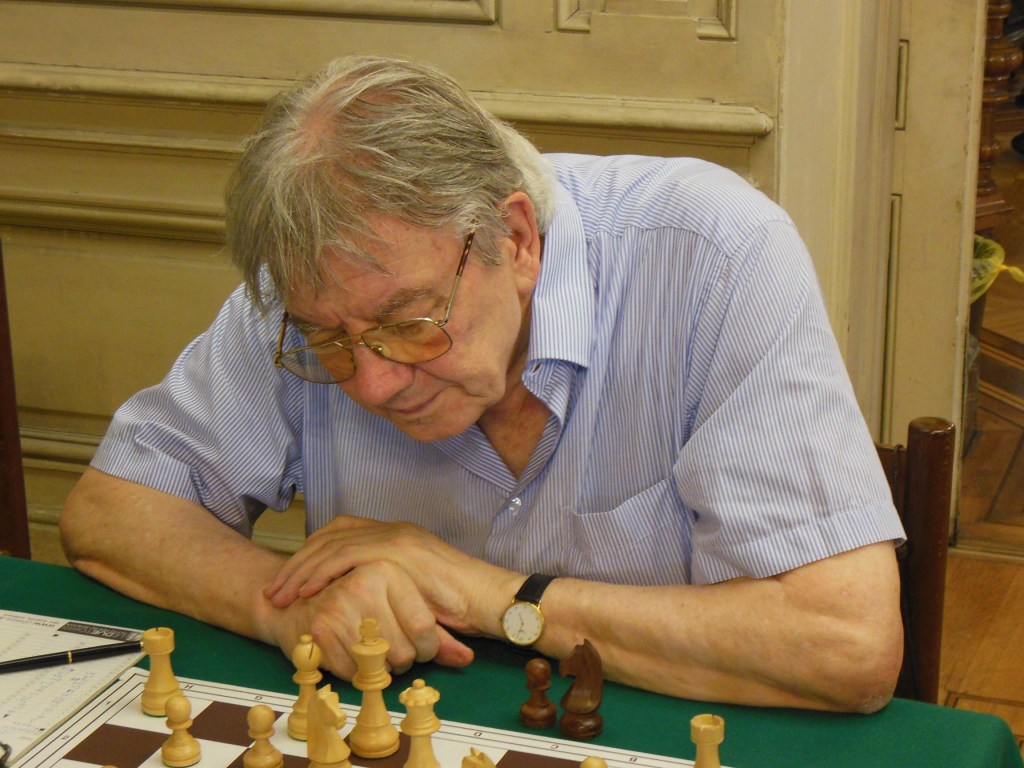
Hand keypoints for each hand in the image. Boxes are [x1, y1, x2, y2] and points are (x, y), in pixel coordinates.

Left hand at [263, 516, 519, 667]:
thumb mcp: (419, 596)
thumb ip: (392, 593)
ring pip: (333, 545)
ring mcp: (396, 538)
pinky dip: (322, 572)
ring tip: (281, 595)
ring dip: (302, 570)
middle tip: (275, 589)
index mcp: (398, 536)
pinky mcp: (398, 551)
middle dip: (299, 562)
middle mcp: (394, 530)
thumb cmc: (466, 606)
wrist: (495, 600)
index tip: (292, 577)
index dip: (313, 552)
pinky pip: (347, 556)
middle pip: (331, 536)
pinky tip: (307, 592)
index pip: (343, 531)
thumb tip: (366, 610)